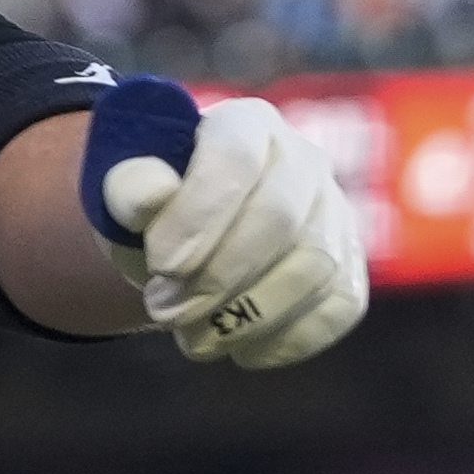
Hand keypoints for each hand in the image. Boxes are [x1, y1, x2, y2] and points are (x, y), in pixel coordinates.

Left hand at [92, 96, 368, 368]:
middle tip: (163, 310)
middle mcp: (303, 160)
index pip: (235, 158)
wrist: (188, 245)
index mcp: (246, 124)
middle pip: (279, 219)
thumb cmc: (156, 214)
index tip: (161, 265)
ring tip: (192, 336)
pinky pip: (341, 306)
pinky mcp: (349, 267)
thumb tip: (151, 195)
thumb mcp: (124, 195)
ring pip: (315, 268)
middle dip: (217, 276)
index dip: (199, 215)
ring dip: (248, 315)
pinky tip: (240, 349)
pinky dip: (288, 338)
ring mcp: (334, 214)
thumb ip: (128, 188)